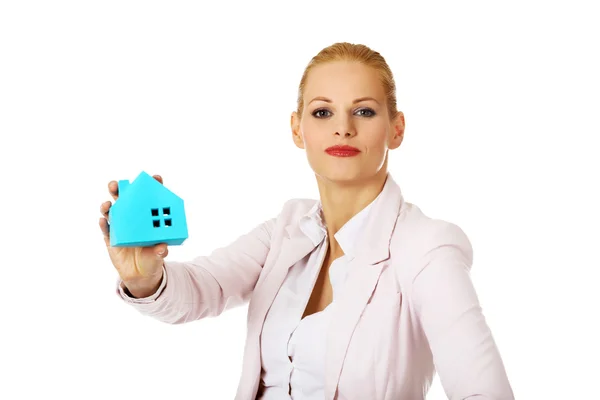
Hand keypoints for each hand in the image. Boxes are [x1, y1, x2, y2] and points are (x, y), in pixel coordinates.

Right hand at [99, 174, 167, 296]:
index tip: (155, 178)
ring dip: (108, 205)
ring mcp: (120, 226)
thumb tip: (162, 248)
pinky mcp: (110, 237)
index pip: (151, 198)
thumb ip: (160, 251)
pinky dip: (103, 224)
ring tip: (108, 204)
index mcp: (148, 218)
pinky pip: (105, 229)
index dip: (153, 186)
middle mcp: (133, 218)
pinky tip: (103, 221)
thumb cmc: (152, 259)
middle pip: (126, 199)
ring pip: (112, 211)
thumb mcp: (158, 256)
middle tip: (117, 185)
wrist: (140, 274)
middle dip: (120, 189)